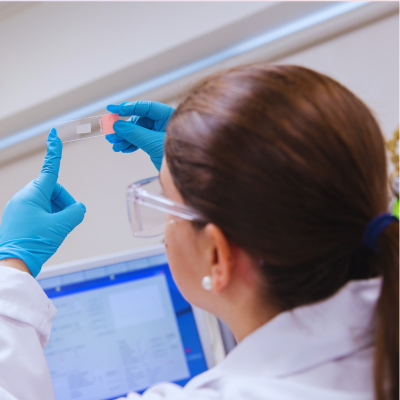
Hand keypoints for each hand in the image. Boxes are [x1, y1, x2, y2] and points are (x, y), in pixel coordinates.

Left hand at [0, 129, 85, 277]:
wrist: (12, 265)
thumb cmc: (34, 243)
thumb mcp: (61, 226)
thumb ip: (76, 212)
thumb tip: (79, 208)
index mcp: (33, 194)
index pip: (50, 169)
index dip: (54, 151)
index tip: (52, 134)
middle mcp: (24, 197)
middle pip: (53, 190)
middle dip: (64, 202)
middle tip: (68, 220)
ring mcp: (19, 207)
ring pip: (47, 202)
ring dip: (57, 212)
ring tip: (56, 230)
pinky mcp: (18, 218)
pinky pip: (38, 211)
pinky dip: (49, 218)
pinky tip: (48, 232)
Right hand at [105, 101, 174, 170]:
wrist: (184, 172)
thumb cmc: (177, 155)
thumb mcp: (152, 142)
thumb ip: (134, 133)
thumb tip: (117, 125)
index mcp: (168, 116)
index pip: (145, 107)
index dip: (128, 107)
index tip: (112, 108)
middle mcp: (164, 123)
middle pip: (139, 120)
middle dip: (123, 128)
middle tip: (110, 132)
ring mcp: (159, 134)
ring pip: (137, 132)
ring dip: (124, 138)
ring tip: (114, 144)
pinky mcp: (155, 144)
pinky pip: (140, 141)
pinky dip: (131, 145)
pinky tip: (122, 148)